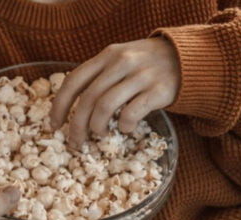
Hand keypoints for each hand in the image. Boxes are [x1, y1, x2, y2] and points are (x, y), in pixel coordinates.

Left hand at [50, 37, 179, 147]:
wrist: (186, 59)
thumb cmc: (147, 65)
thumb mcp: (121, 59)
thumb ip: (100, 75)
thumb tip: (74, 107)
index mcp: (107, 55)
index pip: (74, 81)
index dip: (60, 105)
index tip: (54, 125)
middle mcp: (121, 63)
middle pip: (88, 98)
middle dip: (77, 125)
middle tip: (75, 142)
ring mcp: (140, 76)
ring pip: (106, 106)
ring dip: (98, 126)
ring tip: (100, 135)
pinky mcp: (158, 91)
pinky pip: (132, 113)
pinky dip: (124, 125)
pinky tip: (125, 128)